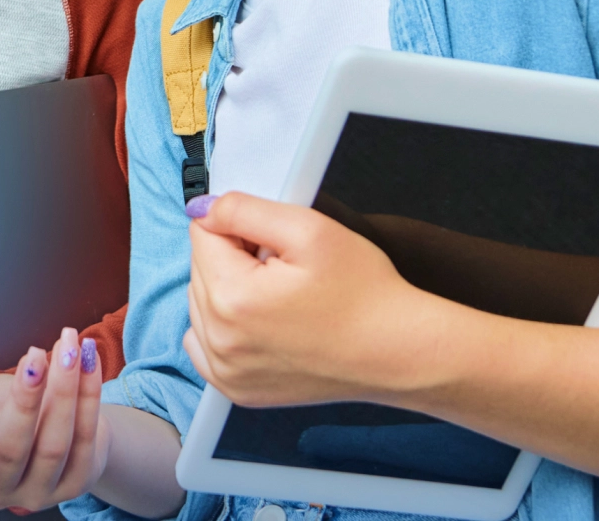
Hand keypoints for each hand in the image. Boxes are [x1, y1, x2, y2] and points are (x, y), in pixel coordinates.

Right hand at [0, 328, 108, 511]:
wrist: (48, 422)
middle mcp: (3, 489)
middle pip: (12, 450)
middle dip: (25, 402)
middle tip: (32, 360)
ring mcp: (44, 489)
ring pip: (54, 443)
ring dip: (63, 391)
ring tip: (66, 349)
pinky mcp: (79, 480)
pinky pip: (87, 437)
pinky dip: (89, 394)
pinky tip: (87, 360)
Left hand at [183, 192, 440, 407]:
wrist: (398, 352)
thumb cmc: (365, 293)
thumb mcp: (310, 229)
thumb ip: (242, 209)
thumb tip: (200, 209)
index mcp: (230, 298)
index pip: (202, 233)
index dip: (243, 228)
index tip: (278, 244)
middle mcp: (219, 341)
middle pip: (200, 269)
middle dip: (237, 259)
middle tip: (288, 271)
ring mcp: (226, 371)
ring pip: (201, 303)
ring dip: (231, 291)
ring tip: (284, 299)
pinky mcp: (236, 389)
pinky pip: (206, 342)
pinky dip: (226, 327)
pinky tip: (264, 324)